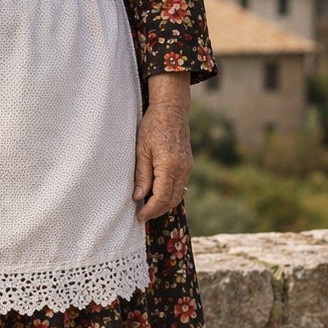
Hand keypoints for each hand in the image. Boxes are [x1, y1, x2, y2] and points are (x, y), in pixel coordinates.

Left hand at [132, 99, 192, 224]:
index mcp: (169, 165)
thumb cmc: (153, 126)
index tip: (140, 217)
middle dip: (158, 211)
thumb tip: (139, 197)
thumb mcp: (141, 150)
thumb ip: (142, 175)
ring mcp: (188, 167)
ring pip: (178, 195)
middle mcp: (182, 169)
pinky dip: (171, 195)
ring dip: (165, 205)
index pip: (161, 197)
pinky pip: (181, 186)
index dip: (150, 210)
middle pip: (172, 200)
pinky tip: (159, 196)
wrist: (171, 110)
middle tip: (143, 217)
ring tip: (149, 209)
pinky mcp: (188, 165)